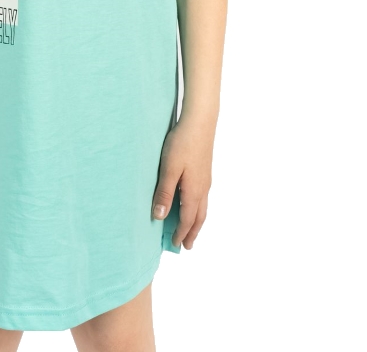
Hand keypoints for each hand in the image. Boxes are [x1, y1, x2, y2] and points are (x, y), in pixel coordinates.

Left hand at [151, 117, 213, 248]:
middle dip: (193, 232)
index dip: (181, 233)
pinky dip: (199, 207)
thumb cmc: (182, 143)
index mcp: (194, 191)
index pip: (188, 219)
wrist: (200, 122)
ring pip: (203, 206)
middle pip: (199, 217)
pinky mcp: (205, 170)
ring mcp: (206, 179)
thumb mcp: (169, 168)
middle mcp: (203, 188)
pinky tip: (193, 202)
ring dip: (197, 221)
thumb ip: (164, 192)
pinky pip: (203, 196)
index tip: (175, 244)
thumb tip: (160, 217)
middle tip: (188, 245)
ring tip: (192, 228)